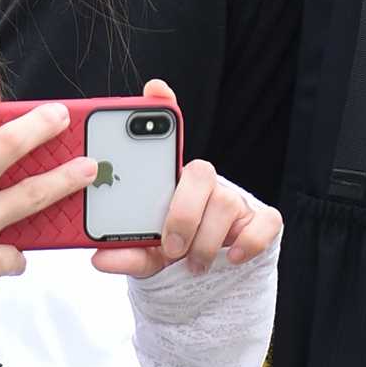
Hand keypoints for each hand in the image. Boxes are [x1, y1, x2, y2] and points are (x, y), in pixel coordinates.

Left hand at [90, 79, 281, 279]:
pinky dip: (249, 241)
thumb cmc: (173, 253)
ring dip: (206, 241)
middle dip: (184, 212)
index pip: (171, 139)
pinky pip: (264, 223)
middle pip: (202, 172)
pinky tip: (232, 257)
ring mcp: (236, 201)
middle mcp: (206, 184)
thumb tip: (100, 258)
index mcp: (174, 181)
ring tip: (192, 264)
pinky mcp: (261, 221)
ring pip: (227, 202)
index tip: (154, 91)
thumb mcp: (146, 254)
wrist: (206, 275)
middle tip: (169, 246)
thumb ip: (127, 253)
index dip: (166, 109)